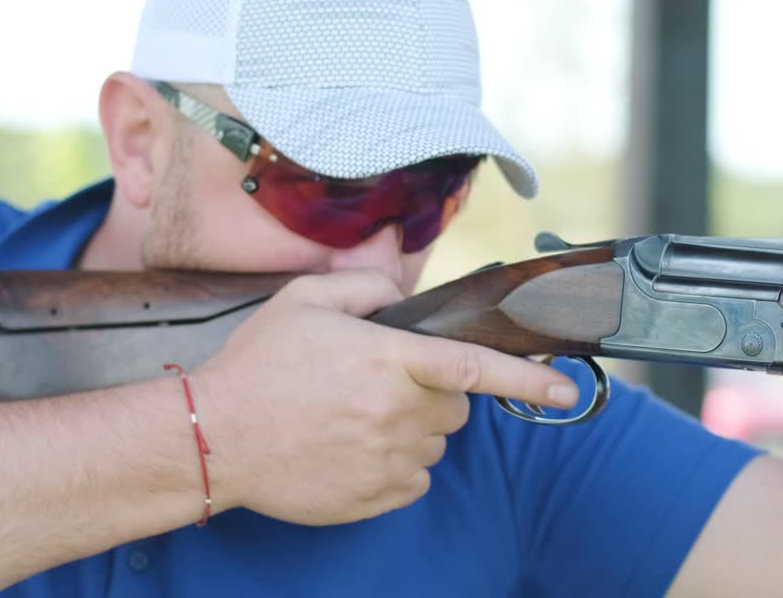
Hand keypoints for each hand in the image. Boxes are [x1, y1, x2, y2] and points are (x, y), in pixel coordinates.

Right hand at [189, 269, 578, 525]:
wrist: (214, 439)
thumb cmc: (258, 366)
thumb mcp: (305, 300)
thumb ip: (367, 285)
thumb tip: (401, 294)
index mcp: (389, 359)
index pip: (476, 367)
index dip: (529, 378)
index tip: (568, 387)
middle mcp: (398, 412)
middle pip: (457, 406)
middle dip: (435, 392)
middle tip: (382, 383)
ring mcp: (388, 459)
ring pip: (436, 443)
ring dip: (413, 428)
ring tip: (356, 416)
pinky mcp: (375, 496)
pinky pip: (414, 478)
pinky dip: (397, 463)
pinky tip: (353, 447)